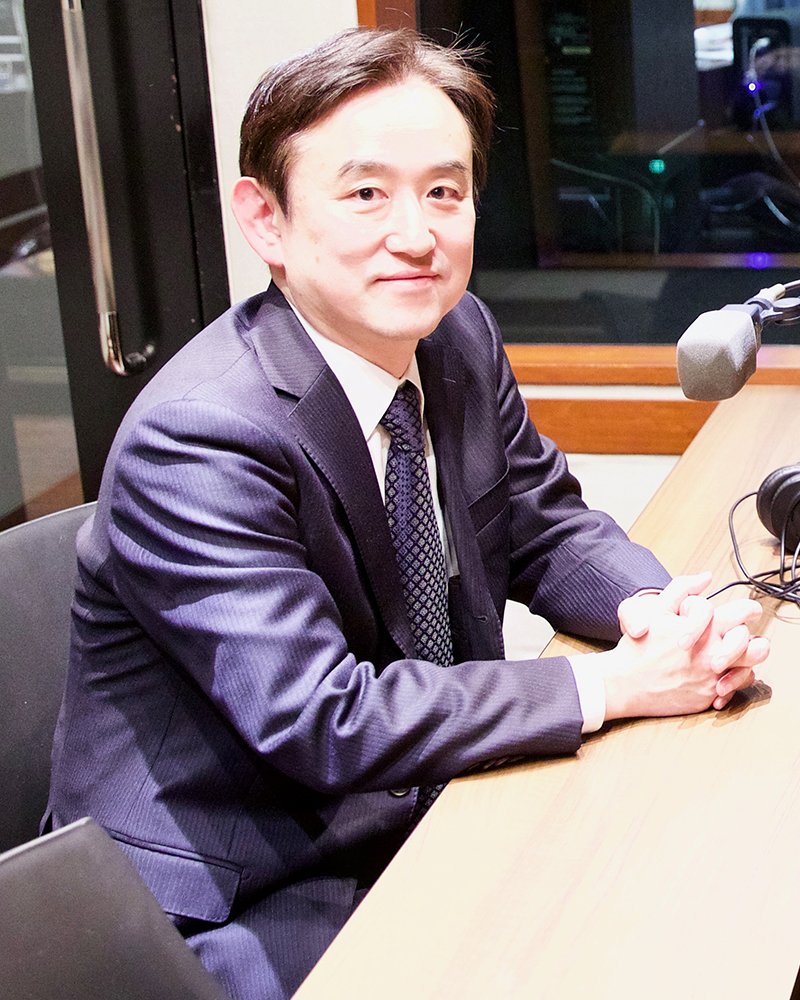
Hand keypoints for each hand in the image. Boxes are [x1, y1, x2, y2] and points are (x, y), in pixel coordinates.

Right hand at [584, 574, 768, 720]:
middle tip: (743, 636)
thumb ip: (683, 589)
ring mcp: (713, 678)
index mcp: (706, 629)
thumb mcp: (657, 609)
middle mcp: (714, 654)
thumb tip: (706, 577)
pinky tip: (720, 675)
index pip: (744, 612)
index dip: (749, 609)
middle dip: (754, 639)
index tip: (748, 611)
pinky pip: (734, 689)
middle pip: (757, 645)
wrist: (625, 683)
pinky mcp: (707, 697)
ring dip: (747, 661)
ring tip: (738, 657)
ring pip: (749, 668)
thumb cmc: (639, 646)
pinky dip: (732, 682)